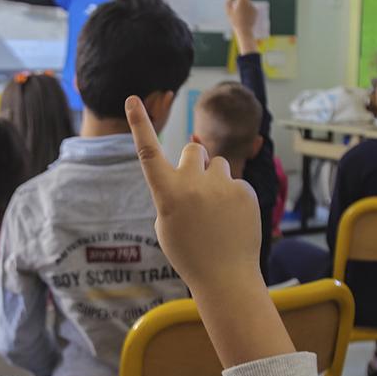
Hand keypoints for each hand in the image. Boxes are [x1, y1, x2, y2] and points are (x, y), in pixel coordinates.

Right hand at [126, 96, 293, 366]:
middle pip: (193, 148)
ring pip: (218, 164)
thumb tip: (191, 161)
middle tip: (198, 188)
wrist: (225, 276)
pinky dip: (234, 198)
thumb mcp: (167, 223)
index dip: (139, 123)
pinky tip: (233, 221)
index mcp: (166, 194)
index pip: (148, 152)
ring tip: (217, 211)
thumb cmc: (190, 252)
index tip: (132, 98)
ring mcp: (220, 186)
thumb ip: (173, 190)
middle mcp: (191, 184)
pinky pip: (236, 182)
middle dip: (195, 160)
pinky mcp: (244, 191)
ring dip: (216, 179)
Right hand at [225, 0, 258, 55]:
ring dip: (244, 6)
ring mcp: (253, 6)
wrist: (245, 30)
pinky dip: (248, 10)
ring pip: (247, 3)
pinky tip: (245, 17)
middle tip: (235, 7)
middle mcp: (248, 2)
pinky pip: (251, 8)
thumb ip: (228, 4)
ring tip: (240, 15)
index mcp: (241, 1)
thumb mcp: (228, 12)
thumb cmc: (235, 21)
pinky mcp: (256, 11)